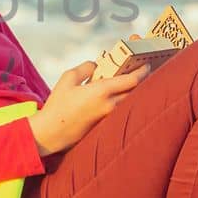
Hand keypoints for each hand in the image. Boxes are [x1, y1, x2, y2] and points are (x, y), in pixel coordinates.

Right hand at [28, 58, 151, 155]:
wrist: (51, 133)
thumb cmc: (57, 104)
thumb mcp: (68, 77)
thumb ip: (86, 67)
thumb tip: (97, 66)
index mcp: (102, 91)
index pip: (132, 80)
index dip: (142, 71)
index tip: (146, 64)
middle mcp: (110, 105)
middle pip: (135, 91)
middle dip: (140, 80)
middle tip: (139, 70)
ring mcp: (109, 116)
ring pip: (129, 101)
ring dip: (131, 91)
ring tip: (127, 81)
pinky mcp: (105, 124)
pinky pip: (120, 108)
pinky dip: (122, 100)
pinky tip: (115, 94)